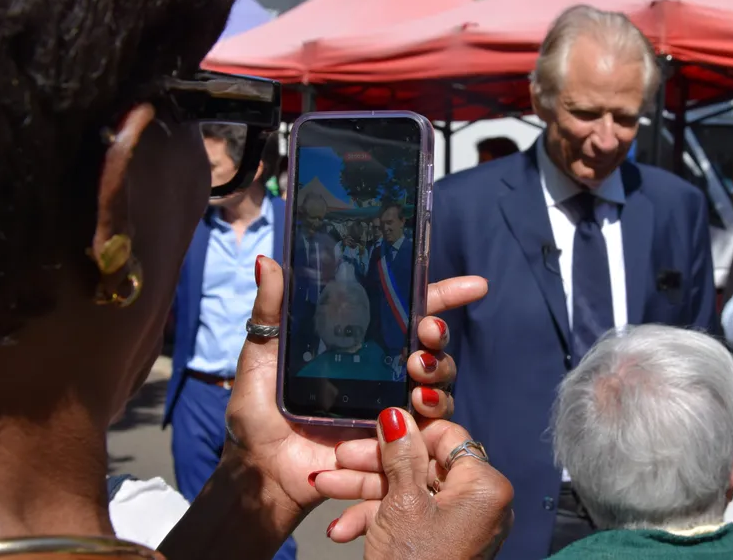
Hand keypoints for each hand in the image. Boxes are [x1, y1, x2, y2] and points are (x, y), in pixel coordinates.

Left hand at [222, 257, 486, 523]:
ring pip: (439, 382)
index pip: (409, 313)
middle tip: (428, 332)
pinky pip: (430, 427)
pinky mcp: (395, 442)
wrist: (259, 472)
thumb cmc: (257, 415)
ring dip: (438, 370)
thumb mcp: (261, 357)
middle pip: (432, 346)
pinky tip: (418, 405)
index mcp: (360, 345)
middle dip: (440, 334)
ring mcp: (392, 407)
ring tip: (419, 369)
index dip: (444, 295)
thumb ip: (271, 311)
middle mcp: (384, 372)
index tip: (475, 286)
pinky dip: (432, 413)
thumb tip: (266, 261)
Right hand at [314, 412, 513, 558]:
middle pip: (422, 466)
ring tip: (324, 487)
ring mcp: (459, 527)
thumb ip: (400, 454)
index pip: (447, 438)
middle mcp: (479, 504)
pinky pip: (409, 520)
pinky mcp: (439, 545)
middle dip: (373, 464)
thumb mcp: (401, 502)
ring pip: (408, 493)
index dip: (407, 432)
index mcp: (485, 487)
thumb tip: (396, 414)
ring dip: (364, 492)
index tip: (373, 428)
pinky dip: (376, 521)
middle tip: (339, 457)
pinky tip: (341, 530)